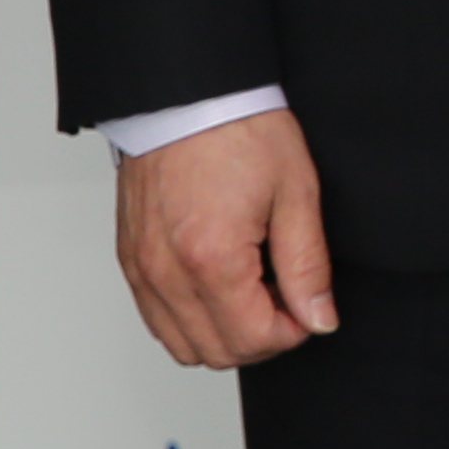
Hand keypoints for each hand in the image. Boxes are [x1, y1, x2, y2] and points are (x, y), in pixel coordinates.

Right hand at [115, 109, 336, 368]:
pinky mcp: (129, 260)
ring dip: (223, 333)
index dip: (292, 332)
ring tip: (254, 289)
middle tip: (285, 297)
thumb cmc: (240, 130)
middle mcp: (165, 272)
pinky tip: (220, 284)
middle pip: (214, 352)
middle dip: (260, 337)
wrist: (189, 95)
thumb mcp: (296, 192)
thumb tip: (319, 318)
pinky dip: (190, 318)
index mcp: (210, 259)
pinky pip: (156, 318)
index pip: (251, 339)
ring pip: (180, 344)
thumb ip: (307, 266)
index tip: (308, 307)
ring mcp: (140, 269)